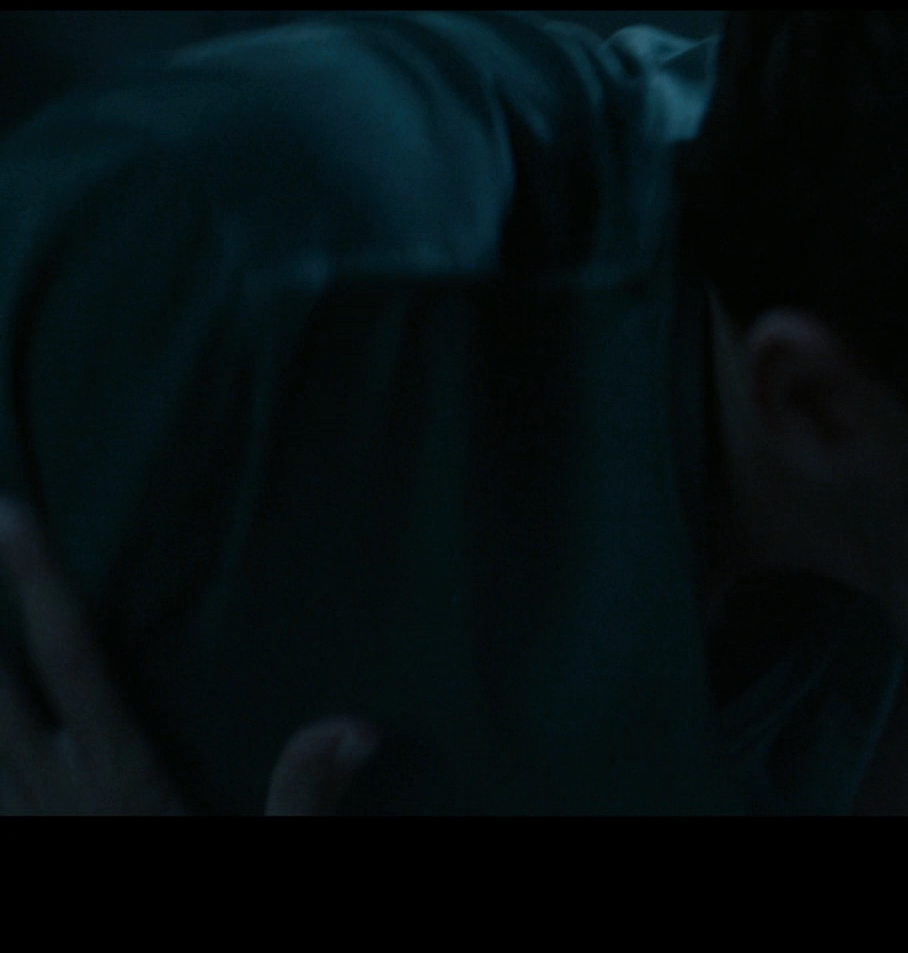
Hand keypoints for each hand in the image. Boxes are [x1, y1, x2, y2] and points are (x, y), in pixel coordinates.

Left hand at [0, 499, 376, 814]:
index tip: (13, 513)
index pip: (71, 661)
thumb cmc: (215, 922)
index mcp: (118, 779)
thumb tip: (355, 728)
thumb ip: (305, 795)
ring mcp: (20, 822)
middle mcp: (50, 791)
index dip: (41, 584)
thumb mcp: (276, 851)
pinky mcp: (16, 839)